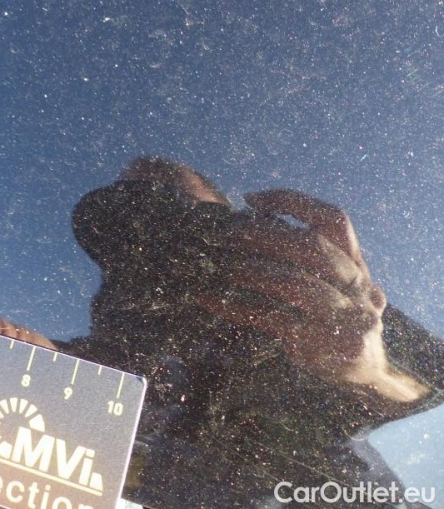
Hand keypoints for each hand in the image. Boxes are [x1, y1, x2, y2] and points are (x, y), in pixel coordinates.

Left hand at [193, 189, 429, 406]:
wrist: (365, 375)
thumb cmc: (333, 318)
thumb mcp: (331, 285)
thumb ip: (304, 260)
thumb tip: (243, 227)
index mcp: (356, 263)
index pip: (333, 219)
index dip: (293, 203)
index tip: (250, 200)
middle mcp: (359, 286)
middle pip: (311, 247)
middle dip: (264, 235)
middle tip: (225, 234)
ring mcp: (349, 318)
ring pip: (295, 284)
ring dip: (253, 271)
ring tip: (222, 266)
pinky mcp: (328, 346)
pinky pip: (274, 320)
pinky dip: (237, 307)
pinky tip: (209, 299)